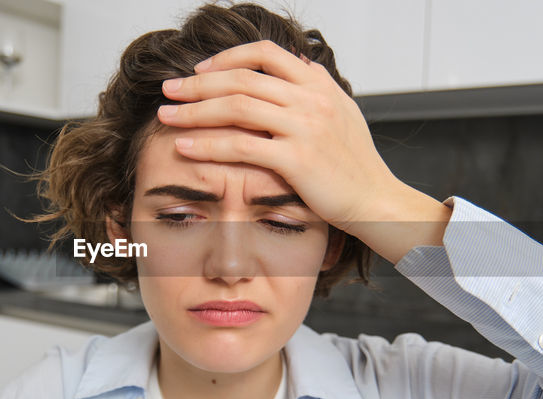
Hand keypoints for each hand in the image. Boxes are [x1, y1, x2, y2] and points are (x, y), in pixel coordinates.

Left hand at [156, 40, 450, 262]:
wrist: (376, 201)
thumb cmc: (357, 163)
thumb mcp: (343, 112)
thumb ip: (318, 86)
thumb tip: (299, 63)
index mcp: (319, 84)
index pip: (265, 53)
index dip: (227, 58)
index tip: (200, 70)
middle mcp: (311, 99)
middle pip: (242, 78)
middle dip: (198, 83)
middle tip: (168, 89)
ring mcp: (304, 128)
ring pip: (236, 107)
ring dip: (194, 110)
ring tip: (166, 116)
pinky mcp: (296, 160)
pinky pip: (240, 146)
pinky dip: (206, 144)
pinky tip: (185, 147)